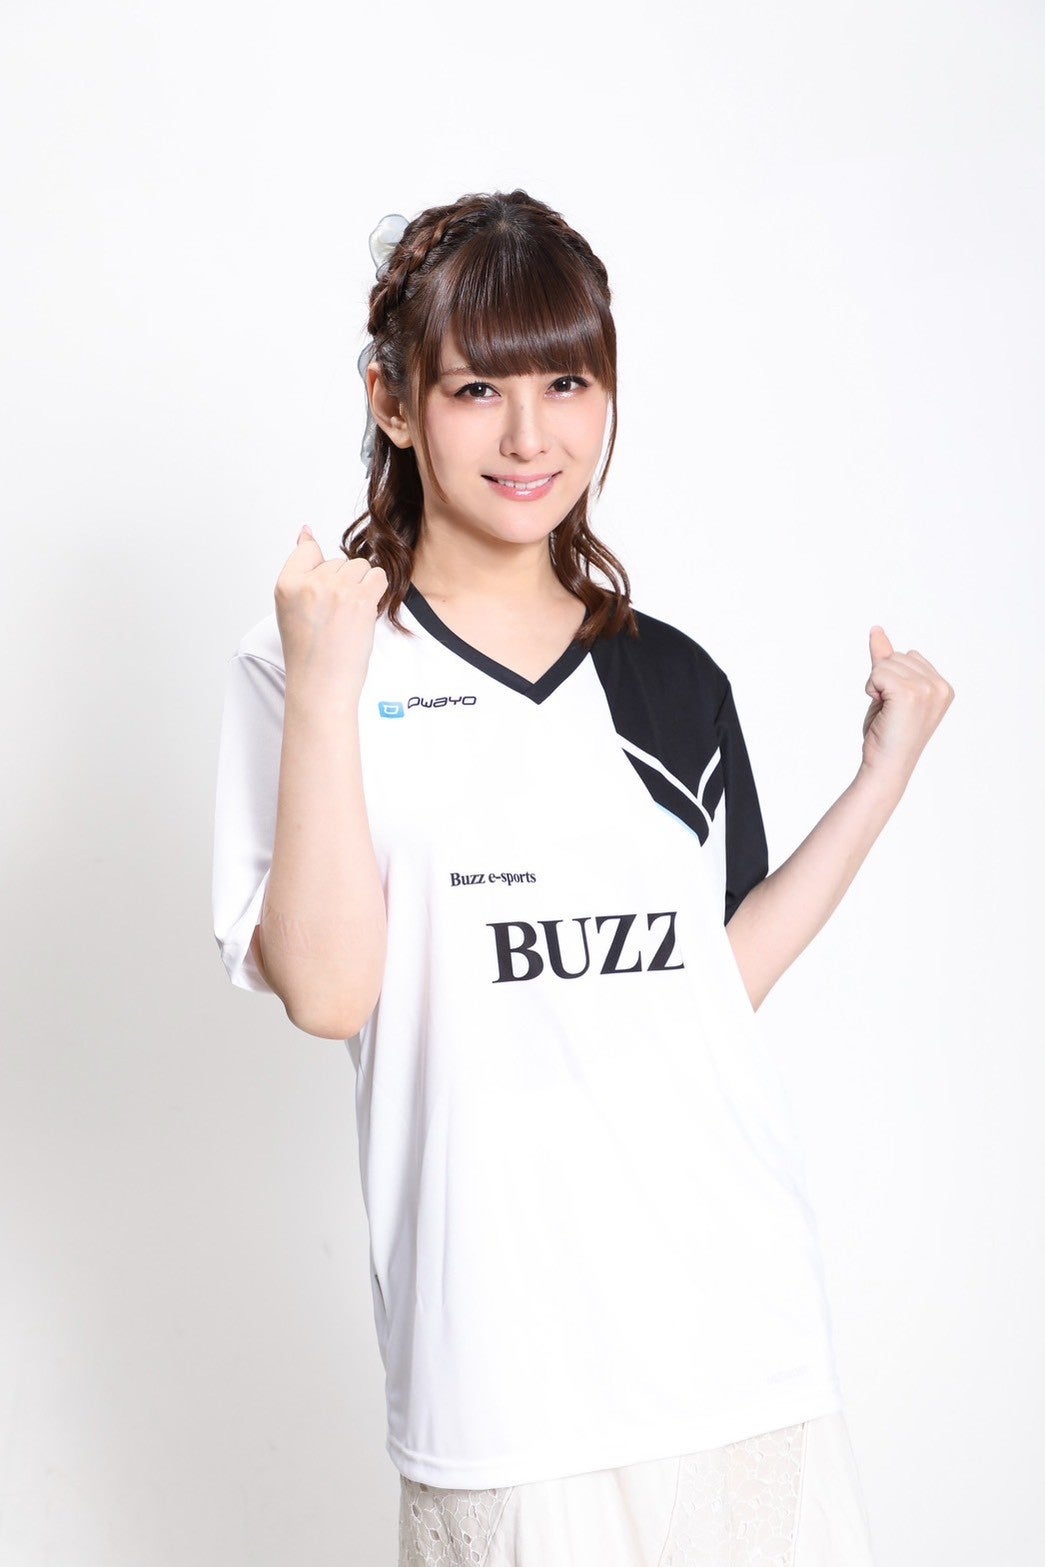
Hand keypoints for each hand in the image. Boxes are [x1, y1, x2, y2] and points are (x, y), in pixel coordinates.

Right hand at [274, 525, 387, 696]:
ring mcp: (336, 590)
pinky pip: (378, 576)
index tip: (323, 590)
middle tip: (335, 614)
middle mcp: (309, 583)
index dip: (321, 569)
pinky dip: (377, 591)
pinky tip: (364, 611)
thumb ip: (300, 570)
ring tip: (349, 613)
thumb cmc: (308, 653)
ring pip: (360, 566)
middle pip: (338, 560)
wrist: (321, 684)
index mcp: (286, 584)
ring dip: (361, 586)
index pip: (308, 549)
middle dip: (342, 582)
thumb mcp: (290, 607)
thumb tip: (306, 532)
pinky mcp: (360, 599)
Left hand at [861, 625, 954, 787]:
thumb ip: (886, 660)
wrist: (885, 766)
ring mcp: (928, 688)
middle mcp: (941, 686)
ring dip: (876, 686)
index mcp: (944, 687)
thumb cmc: (887, 734)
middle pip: (898, 656)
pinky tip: (881, 709)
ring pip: (886, 663)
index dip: (892, 678)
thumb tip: (876, 629)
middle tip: (890, 711)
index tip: (898, 707)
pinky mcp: (910, 692)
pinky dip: (871, 689)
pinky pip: (877, 672)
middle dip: (883, 680)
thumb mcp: (888, 691)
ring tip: (887, 712)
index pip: (908, 656)